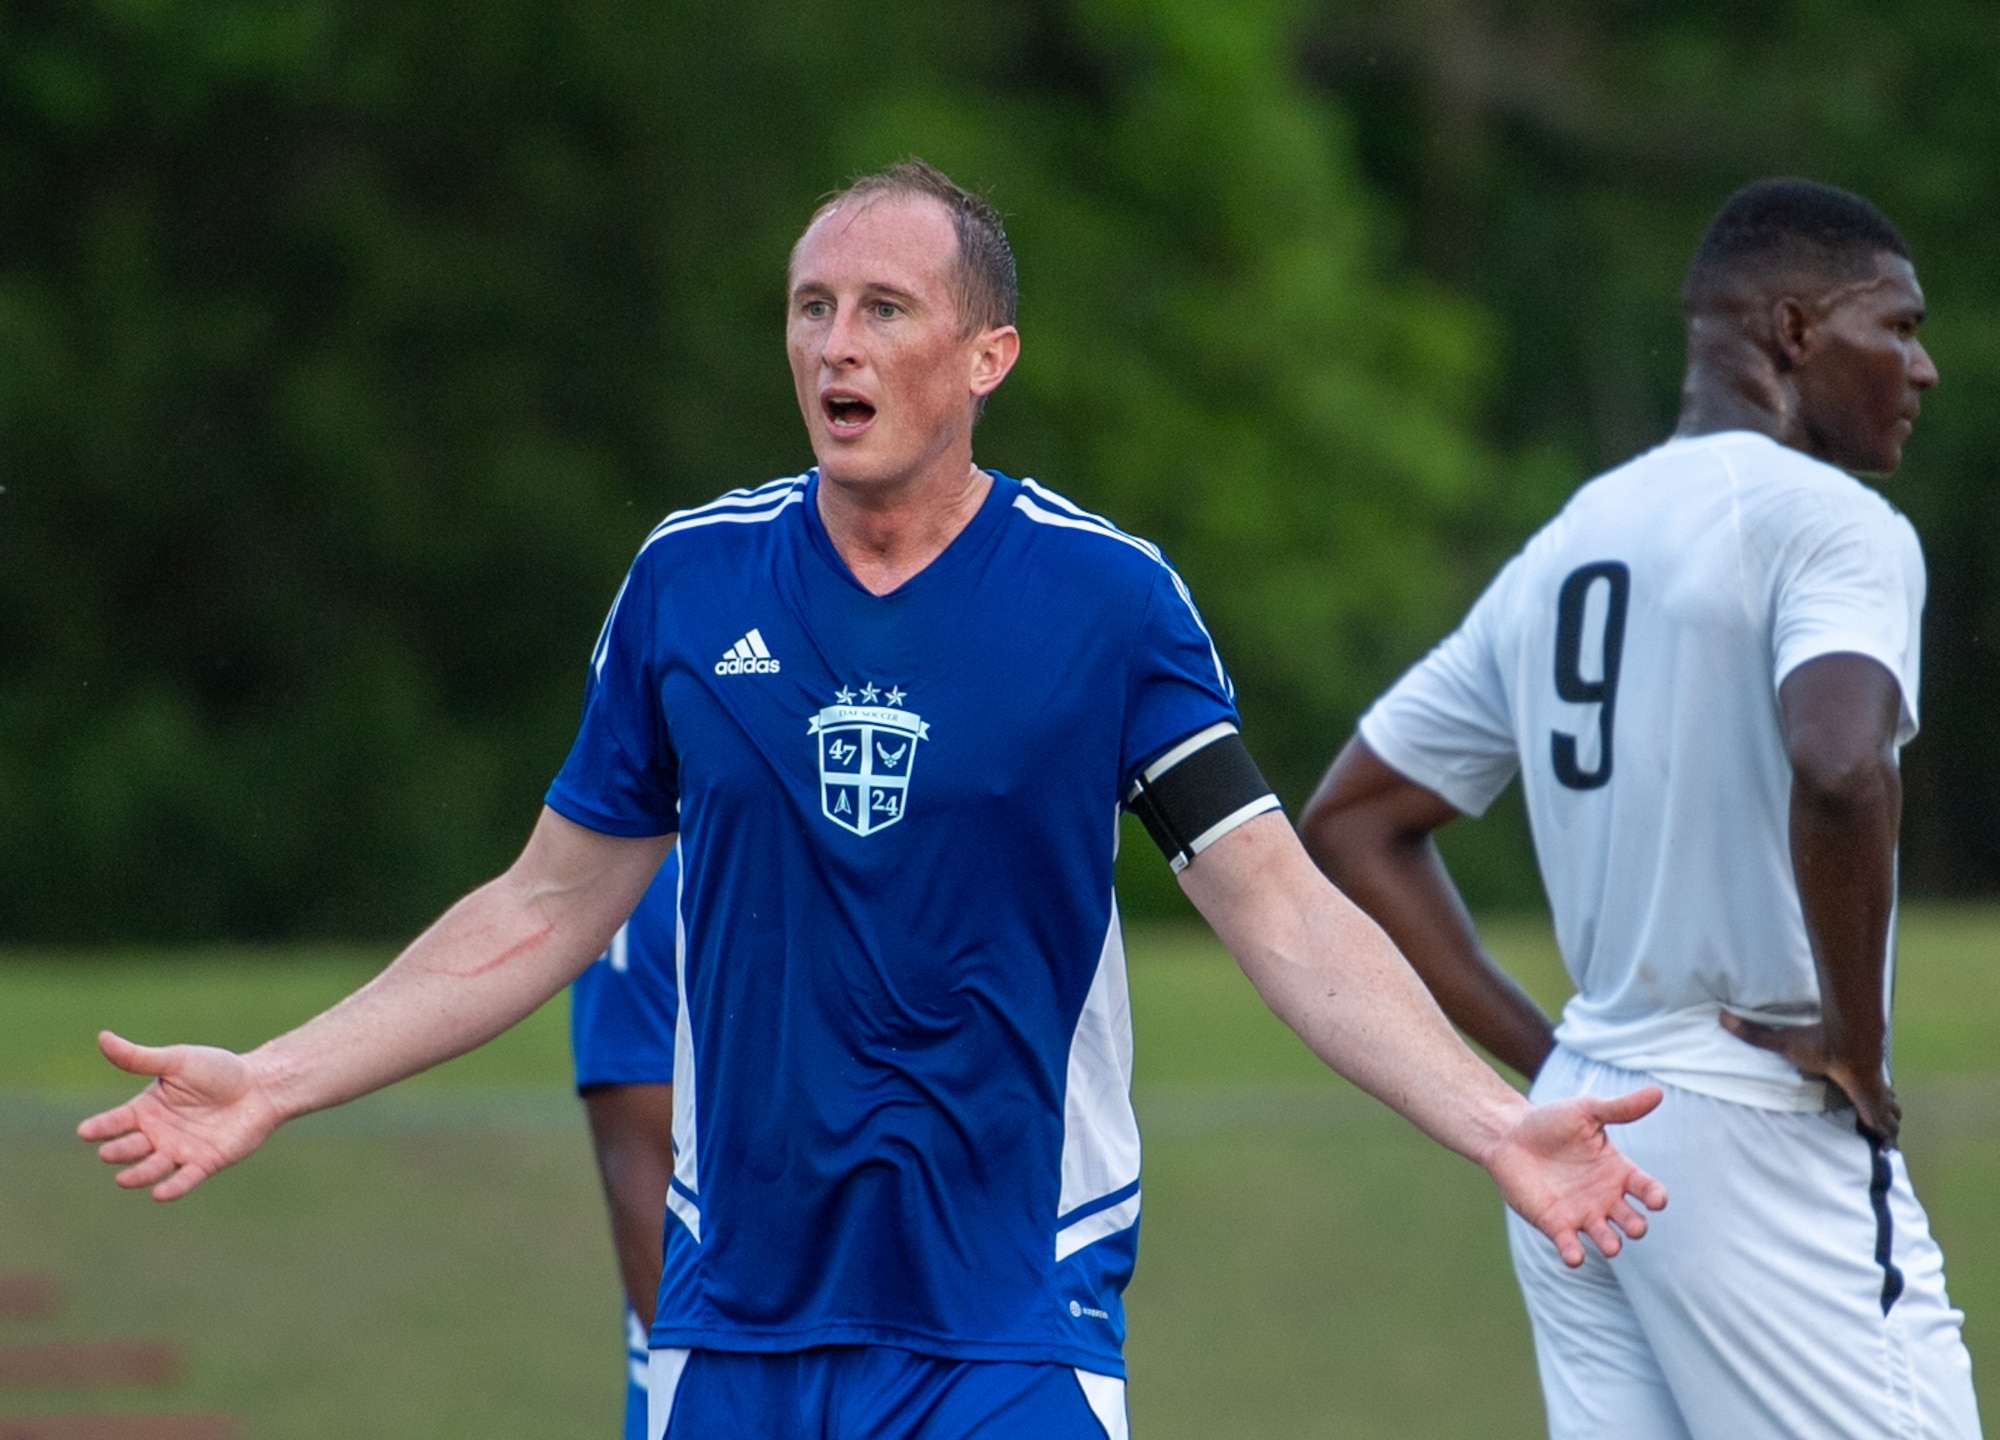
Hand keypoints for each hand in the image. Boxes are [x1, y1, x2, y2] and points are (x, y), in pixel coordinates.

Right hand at [75, 1031, 285, 1200]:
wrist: (262, 1085)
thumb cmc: (218, 1070)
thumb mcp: (178, 1061)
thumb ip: (140, 1057)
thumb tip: (102, 1037)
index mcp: (147, 1109)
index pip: (116, 1121)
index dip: (100, 1127)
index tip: (85, 1131)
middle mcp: (158, 1134)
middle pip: (130, 1147)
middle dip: (118, 1151)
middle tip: (108, 1153)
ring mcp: (180, 1150)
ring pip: (152, 1167)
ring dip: (138, 1175)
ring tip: (124, 1179)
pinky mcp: (204, 1163)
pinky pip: (185, 1179)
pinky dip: (173, 1187)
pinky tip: (160, 1194)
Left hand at [1484, 1087, 1666, 1266]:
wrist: (1508, 1135)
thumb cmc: (1550, 1122)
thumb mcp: (1586, 1111)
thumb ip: (1620, 1107)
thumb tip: (1658, 1092)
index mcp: (1618, 1171)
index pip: (1646, 1189)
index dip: (1655, 1196)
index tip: (1657, 1200)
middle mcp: (1606, 1197)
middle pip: (1631, 1220)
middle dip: (1635, 1226)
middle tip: (1633, 1225)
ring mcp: (1582, 1213)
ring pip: (1606, 1237)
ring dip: (1610, 1244)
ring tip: (1610, 1245)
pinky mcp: (1555, 1224)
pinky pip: (1570, 1245)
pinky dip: (1574, 1254)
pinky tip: (1574, 1256)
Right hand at [1720, 1013, 1900, 1143]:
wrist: (1846, 1044)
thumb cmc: (1818, 1042)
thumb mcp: (1781, 1042)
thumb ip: (1755, 1034)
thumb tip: (1722, 1016)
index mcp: (1845, 1071)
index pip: (1857, 1082)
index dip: (1860, 1091)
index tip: (1858, 1097)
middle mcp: (1862, 1082)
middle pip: (1879, 1098)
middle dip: (1881, 1110)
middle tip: (1876, 1124)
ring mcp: (1874, 1095)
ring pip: (1889, 1113)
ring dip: (1887, 1123)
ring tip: (1884, 1139)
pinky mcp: (1876, 1106)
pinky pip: (1886, 1127)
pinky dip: (1886, 1137)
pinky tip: (1884, 1148)